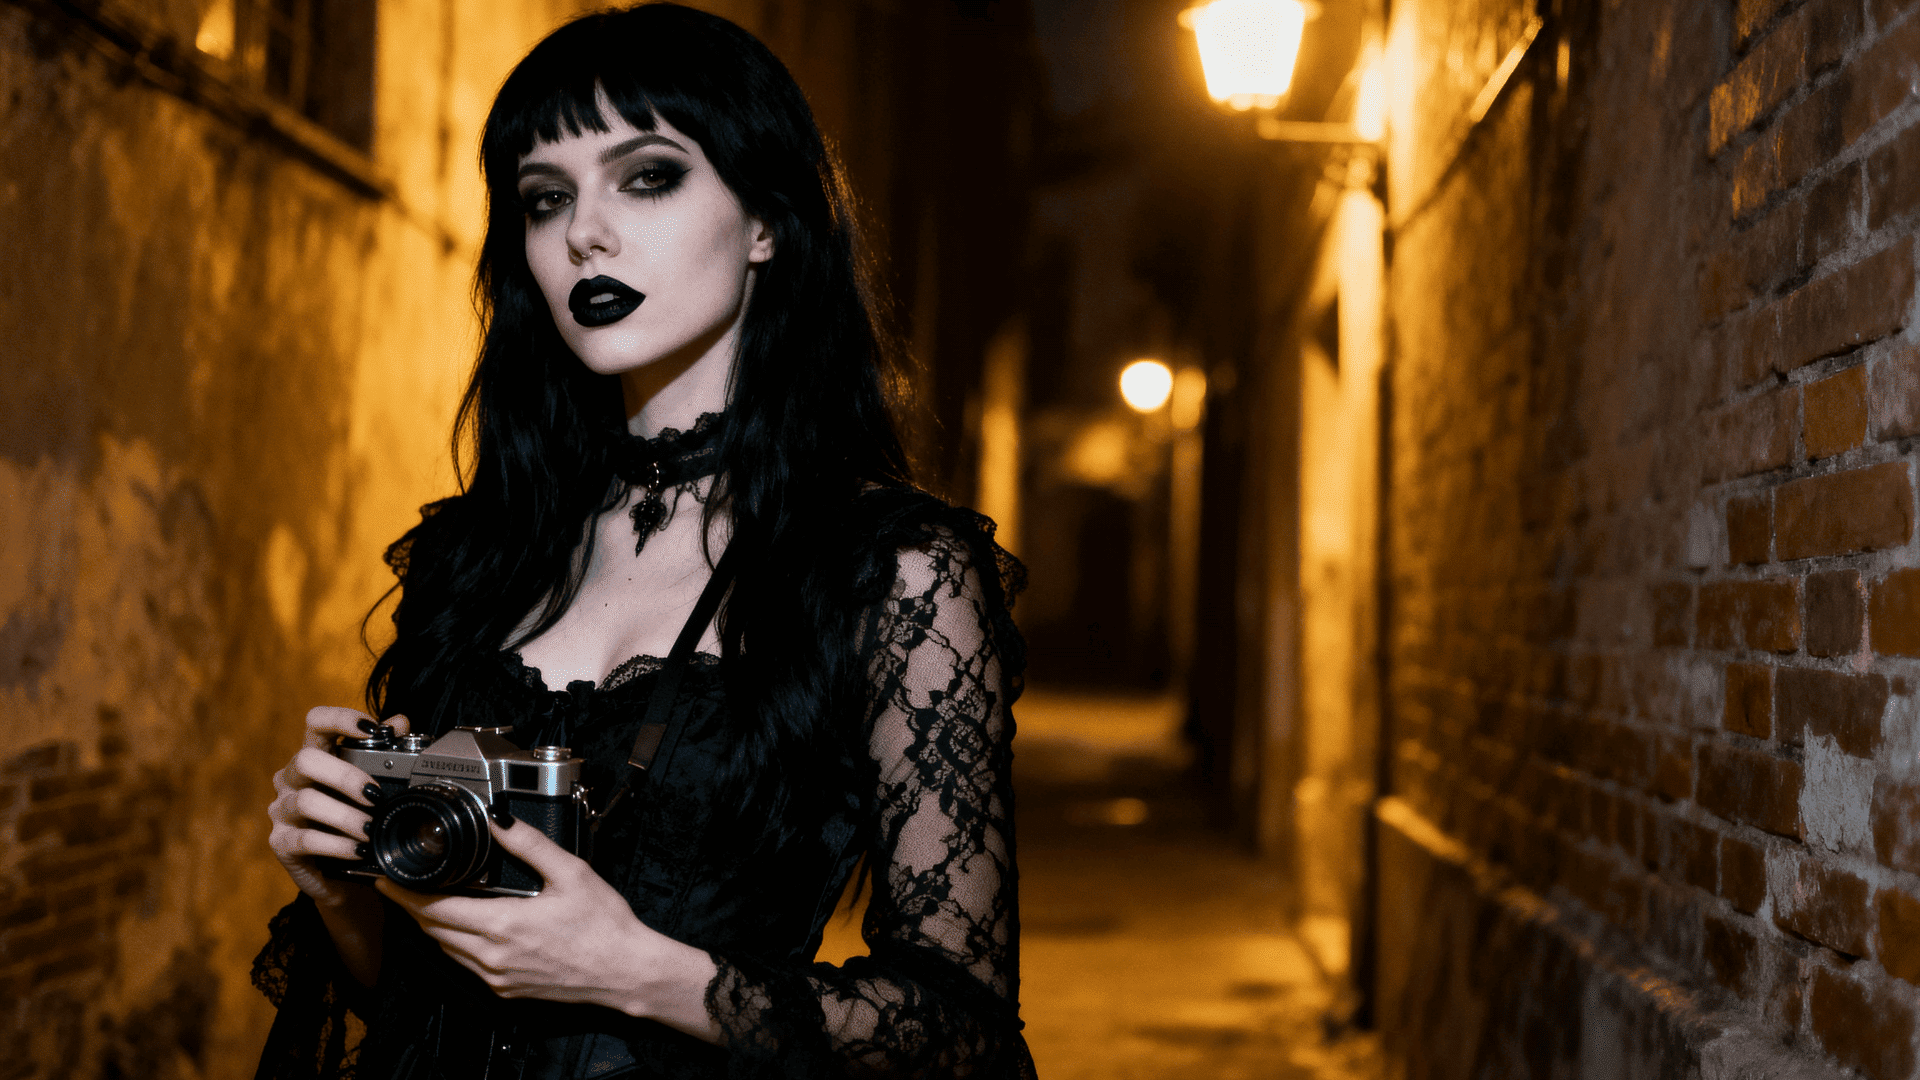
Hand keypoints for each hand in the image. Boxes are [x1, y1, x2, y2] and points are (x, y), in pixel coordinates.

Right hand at [266, 706, 411, 907]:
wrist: (342, 874)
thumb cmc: (356, 820)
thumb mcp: (373, 786)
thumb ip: (384, 753)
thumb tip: (400, 722)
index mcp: (315, 756)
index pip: (316, 722)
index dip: (340, 719)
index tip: (371, 729)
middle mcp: (291, 779)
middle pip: (306, 760)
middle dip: (345, 776)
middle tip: (376, 795)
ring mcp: (282, 810)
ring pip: (306, 802)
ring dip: (345, 816)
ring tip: (371, 829)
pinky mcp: (281, 843)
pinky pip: (305, 840)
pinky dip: (337, 845)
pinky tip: (359, 849)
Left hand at [374, 817, 715, 1026]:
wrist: (626, 972)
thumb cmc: (605, 926)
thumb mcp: (571, 873)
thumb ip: (529, 844)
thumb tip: (500, 820)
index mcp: (503, 926)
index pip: (436, 909)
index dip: (406, 895)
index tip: (387, 880)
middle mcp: (493, 957)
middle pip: (434, 931)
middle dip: (412, 908)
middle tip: (399, 887)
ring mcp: (498, 978)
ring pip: (447, 951)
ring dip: (432, 927)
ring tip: (425, 904)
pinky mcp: (508, 990)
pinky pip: (467, 965)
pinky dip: (455, 944)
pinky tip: (464, 929)